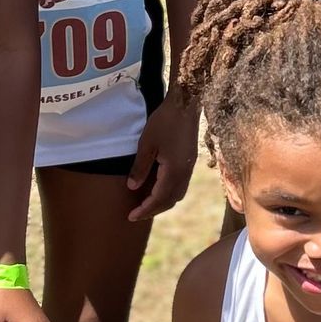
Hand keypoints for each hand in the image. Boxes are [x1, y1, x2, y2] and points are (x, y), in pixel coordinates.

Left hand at [126, 91, 198, 221]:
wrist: (185, 105)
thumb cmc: (164, 122)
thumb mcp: (147, 144)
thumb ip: (140, 167)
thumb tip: (132, 187)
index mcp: (174, 171)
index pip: (159, 199)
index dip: (145, 209)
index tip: (131, 216)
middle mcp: (185, 173)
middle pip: (170, 201)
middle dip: (153, 210)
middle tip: (137, 214)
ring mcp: (189, 167)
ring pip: (177, 194)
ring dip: (162, 202)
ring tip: (147, 204)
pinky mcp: (190, 161)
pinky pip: (180, 185)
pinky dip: (168, 192)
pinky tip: (158, 187)